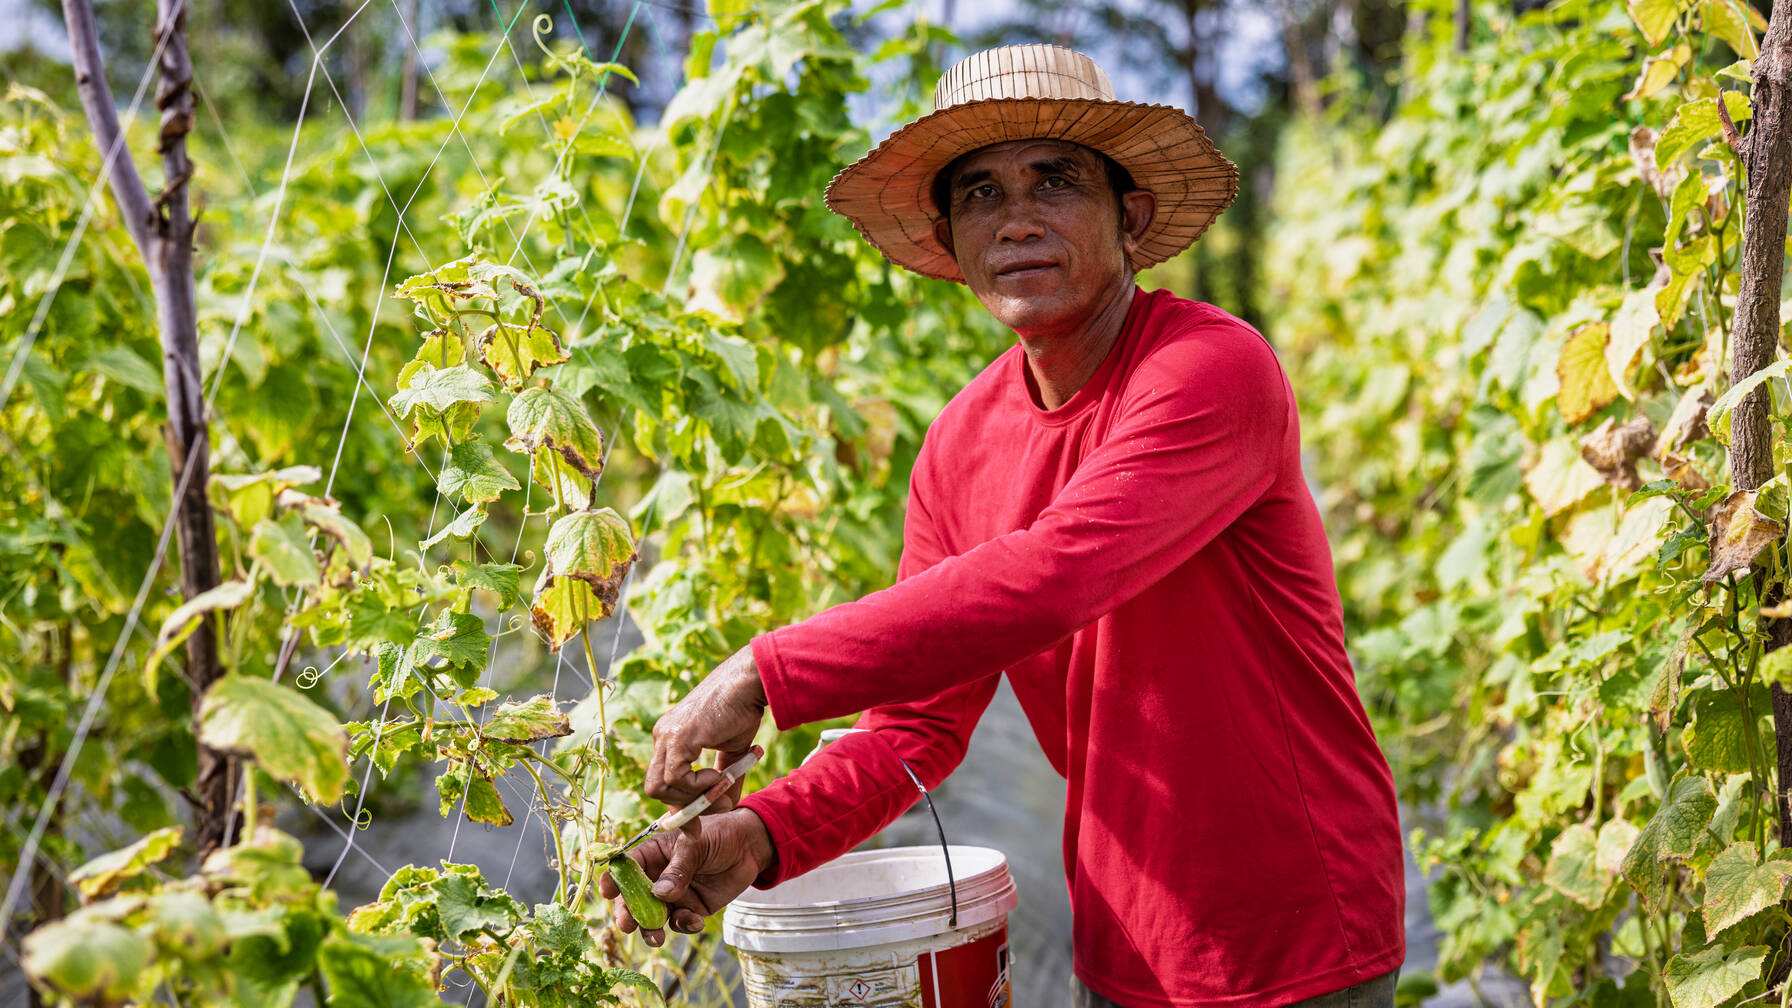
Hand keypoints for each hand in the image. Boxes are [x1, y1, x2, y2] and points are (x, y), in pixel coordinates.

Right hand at [598, 808, 775, 946]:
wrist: (750, 847)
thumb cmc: (719, 835)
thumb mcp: (696, 845)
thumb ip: (679, 869)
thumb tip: (660, 894)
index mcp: (652, 855)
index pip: (626, 868)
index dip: (613, 880)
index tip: (607, 892)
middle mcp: (657, 877)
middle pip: (633, 899)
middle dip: (628, 913)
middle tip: (629, 924)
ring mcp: (673, 896)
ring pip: (653, 917)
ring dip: (651, 929)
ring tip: (656, 938)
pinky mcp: (691, 909)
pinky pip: (680, 923)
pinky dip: (684, 926)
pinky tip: (696, 921)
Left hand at [647, 646, 767, 805]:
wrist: (749, 683)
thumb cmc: (743, 709)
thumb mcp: (732, 751)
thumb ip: (724, 779)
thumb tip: (726, 807)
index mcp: (670, 738)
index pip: (661, 781)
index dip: (678, 807)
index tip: (696, 825)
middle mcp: (662, 737)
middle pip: (654, 788)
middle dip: (681, 809)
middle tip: (711, 812)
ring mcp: (667, 736)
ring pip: (659, 788)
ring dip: (692, 798)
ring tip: (721, 787)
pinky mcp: (678, 737)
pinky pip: (676, 778)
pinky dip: (698, 786)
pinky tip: (719, 774)